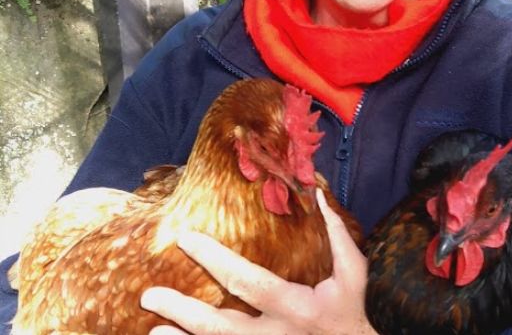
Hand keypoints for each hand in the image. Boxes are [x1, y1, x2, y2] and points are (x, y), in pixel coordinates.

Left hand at [141, 189, 376, 334]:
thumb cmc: (353, 312)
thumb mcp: (353, 274)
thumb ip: (336, 236)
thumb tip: (318, 196)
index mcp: (295, 308)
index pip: (248, 281)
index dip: (215, 260)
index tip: (187, 240)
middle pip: (222, 328)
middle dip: (185, 312)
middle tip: (150, 296)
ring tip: (155, 330)